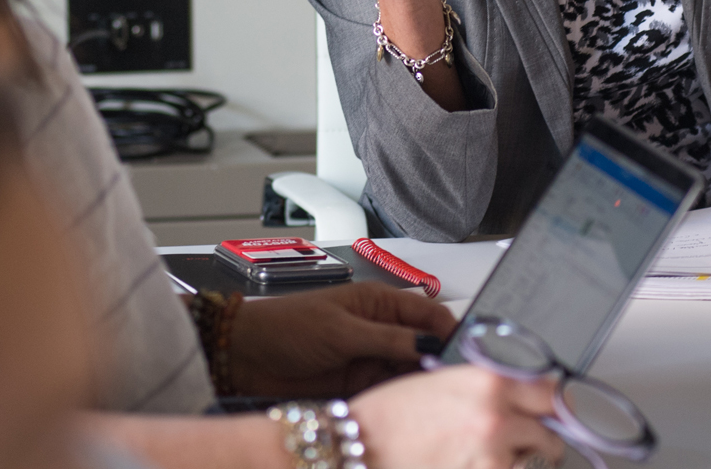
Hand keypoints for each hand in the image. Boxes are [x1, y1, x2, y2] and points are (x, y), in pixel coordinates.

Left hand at [229, 282, 456, 397]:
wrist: (245, 358)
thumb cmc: (286, 326)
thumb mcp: (341, 330)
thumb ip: (387, 338)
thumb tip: (429, 344)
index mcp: (380, 303)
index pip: (429, 314)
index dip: (449, 331)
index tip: (465, 352)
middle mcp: (381, 329)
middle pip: (424, 345)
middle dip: (438, 361)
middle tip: (451, 381)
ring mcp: (371, 358)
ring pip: (410, 371)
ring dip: (420, 383)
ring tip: (432, 397)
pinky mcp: (359, 386)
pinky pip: (390, 392)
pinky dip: (400, 400)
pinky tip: (408, 407)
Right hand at [352, 366, 567, 468]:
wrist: (358, 446)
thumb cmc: (390, 416)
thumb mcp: (444, 382)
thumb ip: (488, 388)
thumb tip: (521, 398)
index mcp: (488, 380)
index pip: (550, 390)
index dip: (554, 403)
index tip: (556, 411)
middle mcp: (496, 414)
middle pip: (551, 429)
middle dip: (542, 437)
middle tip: (526, 442)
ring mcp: (493, 453)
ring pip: (537, 461)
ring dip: (525, 461)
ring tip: (494, 457)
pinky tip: (479, 466)